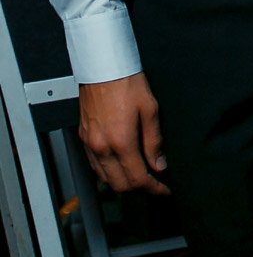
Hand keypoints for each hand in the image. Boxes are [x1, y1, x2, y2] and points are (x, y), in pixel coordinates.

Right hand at [78, 72, 169, 195]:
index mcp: (121, 142)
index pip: (138, 178)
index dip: (154, 188)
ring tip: (138, 173)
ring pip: (105, 178)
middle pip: (120, 185)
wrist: (103, 66)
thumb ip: (154, 141)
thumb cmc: (127, 82)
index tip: (163, 190)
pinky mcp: (83, 137)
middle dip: (138, 187)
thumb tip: (159, 164)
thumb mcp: (150, 109)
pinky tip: (119, 163)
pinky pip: (94, 165)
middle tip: (154, 182)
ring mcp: (90, 144)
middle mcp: (102, 147)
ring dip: (122, 181)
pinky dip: (107, 171)